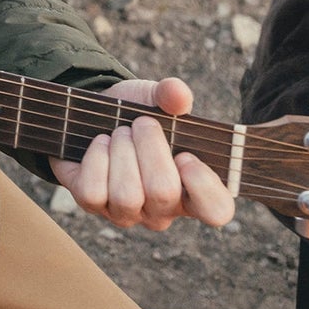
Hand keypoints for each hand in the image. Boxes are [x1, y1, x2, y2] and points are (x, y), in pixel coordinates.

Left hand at [49, 77, 235, 231]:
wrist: (93, 114)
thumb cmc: (136, 113)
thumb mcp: (156, 99)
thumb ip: (172, 95)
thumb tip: (179, 94)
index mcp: (192, 191)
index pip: (216, 210)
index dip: (202, 183)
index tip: (185, 154)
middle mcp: (162, 211)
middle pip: (163, 192)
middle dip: (150, 147)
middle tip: (142, 123)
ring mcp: (127, 213)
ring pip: (127, 196)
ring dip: (122, 151)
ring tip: (120, 132)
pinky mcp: (93, 205)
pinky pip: (94, 193)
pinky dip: (96, 160)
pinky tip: (101, 143)